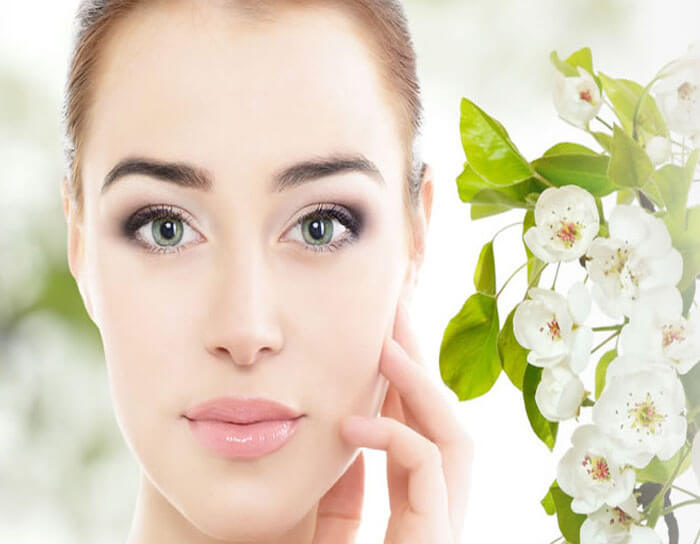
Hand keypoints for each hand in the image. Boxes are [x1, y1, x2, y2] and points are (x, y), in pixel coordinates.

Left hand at [312, 296, 473, 542]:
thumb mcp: (332, 529)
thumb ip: (342, 489)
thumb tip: (345, 429)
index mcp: (414, 510)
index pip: (420, 434)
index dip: (405, 385)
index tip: (381, 341)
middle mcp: (438, 511)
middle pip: (442, 423)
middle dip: (421, 364)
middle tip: (395, 311)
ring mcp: (443, 525)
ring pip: (453, 436)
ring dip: (420, 384)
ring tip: (385, 343)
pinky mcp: (436, 536)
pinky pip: (430, 464)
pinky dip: (394, 433)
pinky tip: (350, 423)